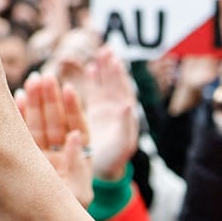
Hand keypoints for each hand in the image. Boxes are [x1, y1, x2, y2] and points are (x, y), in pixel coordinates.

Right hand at [16, 72, 91, 206]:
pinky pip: (21, 134)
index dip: (73, 108)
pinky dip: (17, 117)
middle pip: (56, 121)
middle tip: (44, 77)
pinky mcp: (23, 158)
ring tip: (30, 81)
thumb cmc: (66, 216)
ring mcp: (40, 154)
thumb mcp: (78, 194)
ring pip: (37, 124)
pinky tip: (14, 98)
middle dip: (50, 99)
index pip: (77, 127)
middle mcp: (60, 153)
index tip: (68, 88)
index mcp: (78, 158)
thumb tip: (76, 138)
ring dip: (33, 102)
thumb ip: (78, 166)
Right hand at [83, 47, 140, 177]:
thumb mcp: (123, 144)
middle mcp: (118, 110)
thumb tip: (130, 104)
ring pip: (106, 85)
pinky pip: (96, 92)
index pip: (124, 91)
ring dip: (104, 69)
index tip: (115, 61)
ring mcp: (107, 110)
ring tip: (102, 52)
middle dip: (112, 67)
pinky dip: (94, 80)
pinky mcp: (96, 113)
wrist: (104, 170)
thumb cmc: (115, 160)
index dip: (119, 76)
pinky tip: (91, 68)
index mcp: (127, 116)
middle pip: (116, 84)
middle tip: (108, 50)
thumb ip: (126, 125)